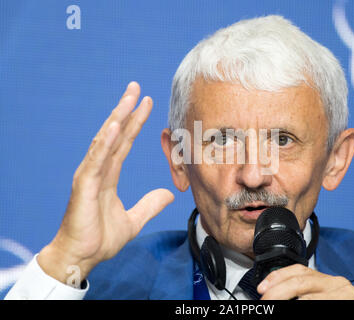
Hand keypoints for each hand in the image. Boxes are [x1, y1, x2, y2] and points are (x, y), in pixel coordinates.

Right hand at [38, 82, 173, 284]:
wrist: (82, 257)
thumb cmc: (100, 239)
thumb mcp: (134, 220)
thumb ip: (150, 205)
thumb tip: (169, 195)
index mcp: (109, 175)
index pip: (124, 143)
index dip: (135, 123)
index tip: (147, 104)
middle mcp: (99, 170)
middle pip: (114, 134)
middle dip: (126, 110)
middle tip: (136, 87)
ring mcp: (90, 176)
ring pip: (105, 141)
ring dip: (117, 118)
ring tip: (128, 97)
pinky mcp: (85, 186)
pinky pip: (96, 160)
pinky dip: (105, 143)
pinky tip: (114, 126)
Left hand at [257, 264, 353, 299]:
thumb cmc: (341, 307)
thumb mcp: (321, 298)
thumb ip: (304, 295)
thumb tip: (274, 294)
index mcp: (329, 281)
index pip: (299, 270)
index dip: (277, 277)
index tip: (261, 287)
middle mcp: (338, 284)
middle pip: (300, 280)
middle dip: (276, 291)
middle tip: (263, 302)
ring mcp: (345, 294)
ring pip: (306, 295)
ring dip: (285, 300)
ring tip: (272, 306)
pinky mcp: (350, 302)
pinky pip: (318, 304)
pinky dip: (303, 305)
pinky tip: (295, 306)